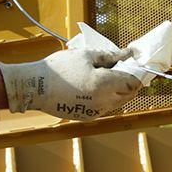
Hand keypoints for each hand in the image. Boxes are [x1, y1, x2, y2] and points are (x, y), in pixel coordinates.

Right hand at [0, 48, 142, 120]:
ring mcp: (95, 112)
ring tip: (109, 75)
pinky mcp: (86, 117)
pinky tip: (96, 86)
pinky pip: (105, 107)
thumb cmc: (58, 69)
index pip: (133, 82)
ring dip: (119, 91)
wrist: (34, 87)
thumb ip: (110, 56)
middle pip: (129, 94)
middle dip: (131, 82)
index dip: (138, 72)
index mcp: (105, 85)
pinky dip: (107, 98)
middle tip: (125, 68)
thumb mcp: (86, 56)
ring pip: (118, 102)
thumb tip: (127, 54)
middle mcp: (103, 102)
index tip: (136, 64)